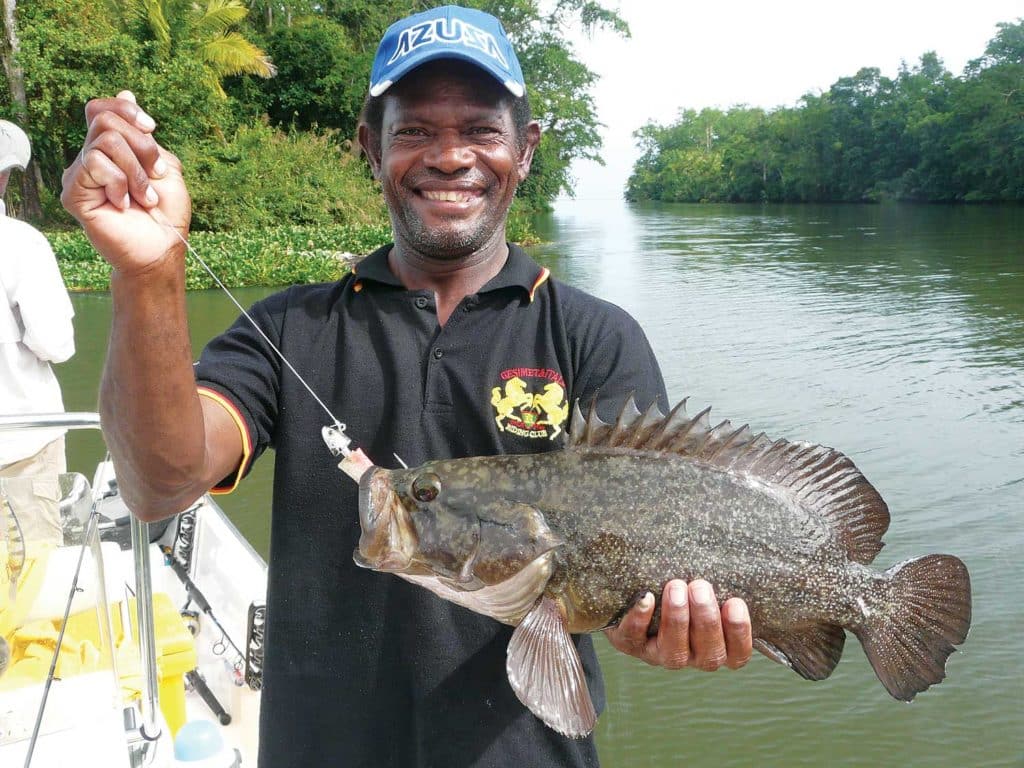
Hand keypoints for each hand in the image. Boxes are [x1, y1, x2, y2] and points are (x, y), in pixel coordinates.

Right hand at [60, 90, 190, 275]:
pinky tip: (123, 204)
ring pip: (105, 141)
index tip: (152, 128)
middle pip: (105, 119)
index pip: (102, 109)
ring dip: (136, 171)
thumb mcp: (166, 166)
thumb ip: (145, 135)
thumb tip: (124, 91)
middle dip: (142, 146)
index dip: (126, 109)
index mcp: (113, 150)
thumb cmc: (167, 213)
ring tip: (144, 197)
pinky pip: (94, 164)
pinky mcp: (73, 192)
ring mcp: (80, 174)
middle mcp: (93, 157)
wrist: (162, 247)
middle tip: (155, 175)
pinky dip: (120, 183)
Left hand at [604, 579, 751, 670]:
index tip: (735, 602)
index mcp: (718, 646)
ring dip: (677, 619)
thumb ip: (725, 578)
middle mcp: (692, 656)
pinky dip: (639, 619)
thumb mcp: (707, 583)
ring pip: (674, 651)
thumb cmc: (687, 583)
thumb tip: (751, 548)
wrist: (638, 587)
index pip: (738, 654)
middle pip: (709, 653)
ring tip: (676, 587)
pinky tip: (645, 598)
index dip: (739, 633)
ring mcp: (661, 653)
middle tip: (700, 587)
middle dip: (706, 619)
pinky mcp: (631, 644)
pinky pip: (634, 638)